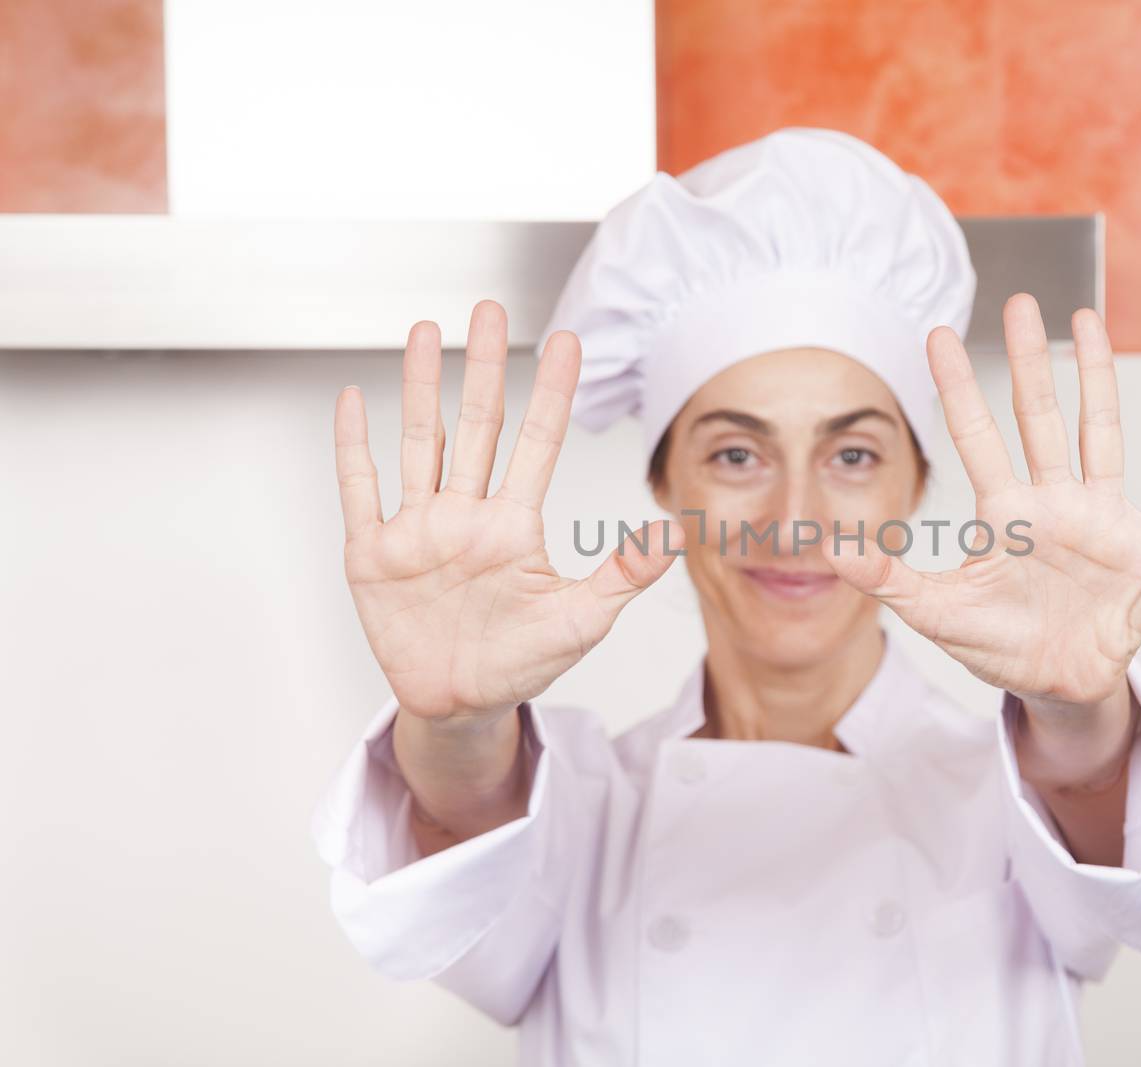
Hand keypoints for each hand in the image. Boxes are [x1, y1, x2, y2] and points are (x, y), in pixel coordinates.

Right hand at [333, 300, 680, 722]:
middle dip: (484, 367)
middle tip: (488, 309)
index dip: (552, 393)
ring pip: (420, 443)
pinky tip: (353, 401)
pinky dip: (354, 448)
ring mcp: (419, 530)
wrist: (458, 705)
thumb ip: (622, 576)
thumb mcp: (581, 622)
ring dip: (421, 388)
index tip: (567, 342)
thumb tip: (675, 534)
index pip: (538, 444)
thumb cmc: (520, 662)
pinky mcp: (373, 554)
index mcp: (515, 527)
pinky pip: (361, 491)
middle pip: (477, 425)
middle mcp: (467, 515)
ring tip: (425, 332)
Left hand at [823, 295, 1140, 708]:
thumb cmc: (1002, 646)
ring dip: (1098, 378)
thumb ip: (892, 581)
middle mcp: (1054, 500)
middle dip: (1029, 360)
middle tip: (1018, 303)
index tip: (935, 334)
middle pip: (1039, 416)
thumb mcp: (941, 614)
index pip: (976, 436)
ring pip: (1102, 432)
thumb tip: (831, 550)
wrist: (1061, 686)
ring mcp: (1104, 517)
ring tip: (1089, 321)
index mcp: (1005, 512)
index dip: (957, 387)